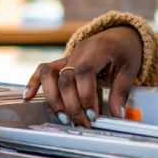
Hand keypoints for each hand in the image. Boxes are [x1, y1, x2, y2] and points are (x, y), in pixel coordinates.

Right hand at [23, 26, 142, 124]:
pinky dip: (33, 83)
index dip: (86, 96)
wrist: (118, 35)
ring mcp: (67, 57)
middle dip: (71, 104)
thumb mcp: (129, 68)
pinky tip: (28, 97)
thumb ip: (121, 91)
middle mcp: (78, 53)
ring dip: (53, 98)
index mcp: (97, 50)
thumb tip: (118, 115)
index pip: (83, 73)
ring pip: (49, 74)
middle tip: (83, 122)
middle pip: (65, 78)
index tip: (93, 115)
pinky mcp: (61, 62)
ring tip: (62, 117)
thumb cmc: (124, 51)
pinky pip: (42, 70)